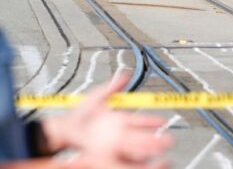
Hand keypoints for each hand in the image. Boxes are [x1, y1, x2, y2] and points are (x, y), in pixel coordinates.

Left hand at [45, 74, 173, 166]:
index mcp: (120, 119)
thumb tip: (125, 73)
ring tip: (157, 150)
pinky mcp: (108, 154)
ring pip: (135, 148)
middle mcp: (120, 132)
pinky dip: (133, 157)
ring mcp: (114, 144)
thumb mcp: (96, 97)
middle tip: (168, 140)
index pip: (140, 120)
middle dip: (155, 139)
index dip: (152, 121)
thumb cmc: (78, 115)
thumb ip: (111, 87)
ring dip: (147, 150)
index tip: (163, 121)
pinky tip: (141, 158)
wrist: (64, 130)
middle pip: (142, 136)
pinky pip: (124, 157)